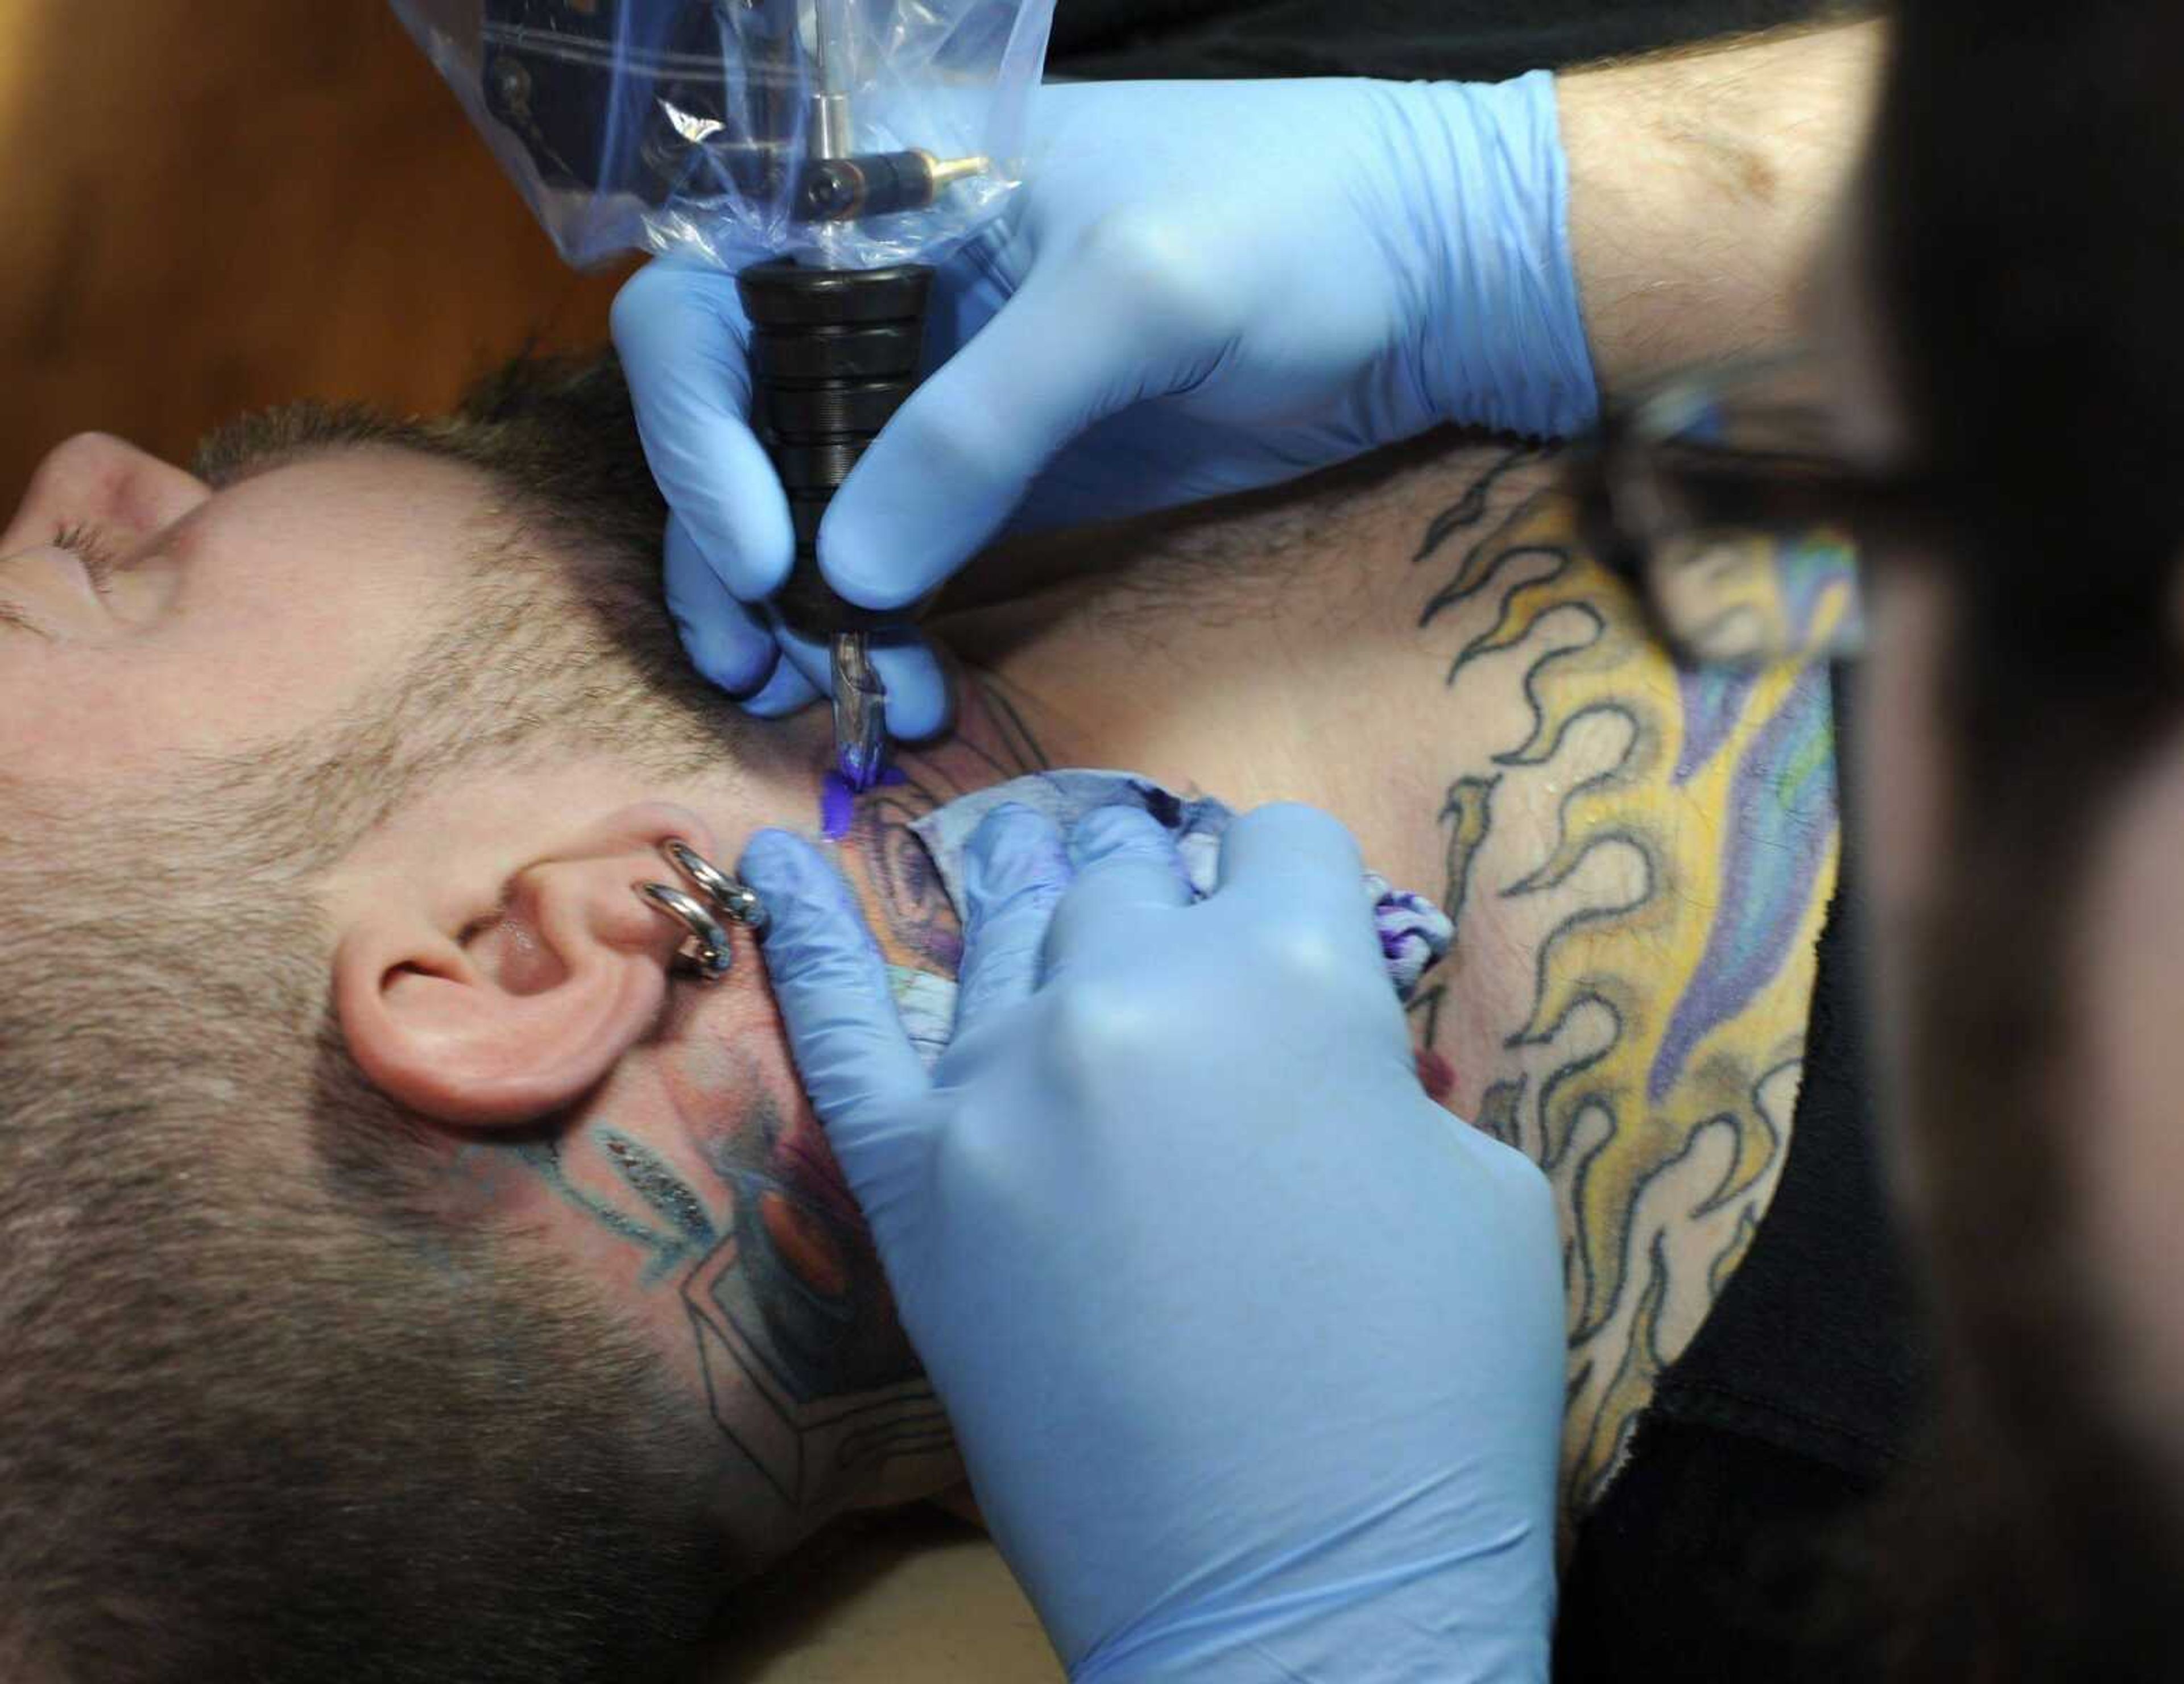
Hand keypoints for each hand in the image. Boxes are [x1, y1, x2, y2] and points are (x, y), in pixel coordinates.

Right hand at [614, 74, 1595, 720]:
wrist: (1431, 275)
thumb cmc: (1292, 223)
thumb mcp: (1134, 296)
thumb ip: (984, 425)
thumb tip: (846, 575)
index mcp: (878, 193)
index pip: (711, 299)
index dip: (699, 427)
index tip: (768, 551)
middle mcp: (883, 291)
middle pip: (737, 420)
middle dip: (730, 548)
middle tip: (760, 668)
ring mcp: (941, 389)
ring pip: (810, 499)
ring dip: (797, 607)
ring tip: (822, 696)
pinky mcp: (1004, 470)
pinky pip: (905, 546)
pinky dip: (885, 619)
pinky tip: (902, 683)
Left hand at [740, 803, 1564, 1680]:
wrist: (1304, 1599)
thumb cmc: (1435, 1396)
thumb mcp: (1485, 1188)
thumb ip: (1383, 1069)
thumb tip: (1319, 1037)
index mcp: (1288, 971)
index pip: (1287, 843)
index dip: (1309, 887)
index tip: (1308, 934)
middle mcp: (1129, 987)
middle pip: (1137, 872)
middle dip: (1176, 893)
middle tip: (1189, 944)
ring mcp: (999, 1079)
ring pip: (1015, 925)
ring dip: (1047, 898)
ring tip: (1048, 877)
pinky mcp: (911, 1176)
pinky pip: (838, 1025)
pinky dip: (802, 932)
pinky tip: (775, 860)